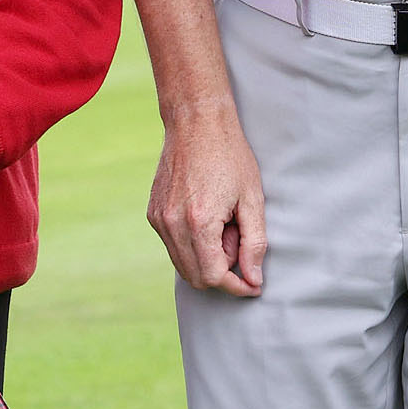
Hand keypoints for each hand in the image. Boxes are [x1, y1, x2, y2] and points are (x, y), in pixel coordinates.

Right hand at [147, 101, 266, 296]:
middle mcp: (172, 224)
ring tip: (224, 225)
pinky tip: (207, 217)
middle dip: (222, 271)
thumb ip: (254, 243)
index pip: (214, 277)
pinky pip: (173, 246)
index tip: (253, 284)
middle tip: (238, 239)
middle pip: (196, 278)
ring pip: (183, 265)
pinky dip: (193, 245)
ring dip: (207, 258)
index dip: (237, 285)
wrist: (196, 122)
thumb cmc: (230, 156)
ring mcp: (158, 220)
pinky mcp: (153, 214)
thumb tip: (253, 279)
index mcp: (199, 222)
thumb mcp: (252, 199)